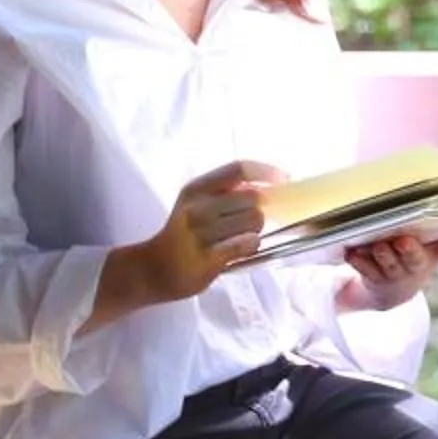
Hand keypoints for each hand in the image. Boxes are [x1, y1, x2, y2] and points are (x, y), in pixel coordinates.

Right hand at [98, 160, 285, 321]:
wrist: (153, 269)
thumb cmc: (182, 233)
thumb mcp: (195, 203)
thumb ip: (226, 191)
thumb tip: (270, 184)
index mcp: (196, 188)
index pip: (239, 169)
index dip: (267, 172)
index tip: (284, 178)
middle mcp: (196, 208)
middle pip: (252, 197)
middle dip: (262, 208)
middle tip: (254, 219)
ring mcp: (201, 234)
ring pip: (253, 221)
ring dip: (256, 229)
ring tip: (242, 236)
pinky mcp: (207, 259)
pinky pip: (246, 245)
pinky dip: (251, 245)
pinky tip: (240, 248)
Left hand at [340, 223, 437, 312]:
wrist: (390, 294)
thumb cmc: (413, 261)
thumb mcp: (434, 251)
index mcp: (430, 256)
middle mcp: (412, 266)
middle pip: (413, 257)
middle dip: (408, 250)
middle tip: (402, 241)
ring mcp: (390, 273)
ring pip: (384, 263)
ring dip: (379, 254)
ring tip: (375, 245)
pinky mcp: (370, 277)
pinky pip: (362, 268)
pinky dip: (358, 259)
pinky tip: (353, 250)